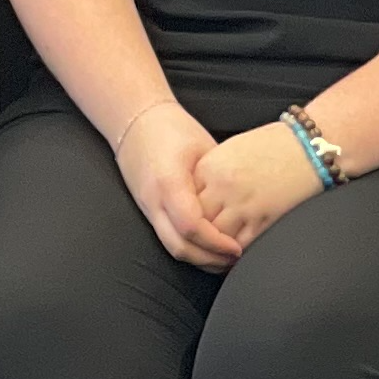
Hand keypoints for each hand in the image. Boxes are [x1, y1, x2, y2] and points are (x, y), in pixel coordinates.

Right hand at [106, 99, 239, 272]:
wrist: (134, 118)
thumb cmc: (170, 127)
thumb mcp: (203, 147)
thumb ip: (218, 180)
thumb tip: (244, 206)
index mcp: (168, 181)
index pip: (191, 227)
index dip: (216, 243)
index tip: (237, 247)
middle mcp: (154, 199)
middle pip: (180, 247)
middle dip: (210, 260)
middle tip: (235, 258)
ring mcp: (147, 207)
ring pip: (172, 248)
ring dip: (199, 259)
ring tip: (223, 258)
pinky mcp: (147, 210)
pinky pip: (167, 238)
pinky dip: (188, 248)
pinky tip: (206, 247)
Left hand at [190, 120, 329, 247]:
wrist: (306, 146)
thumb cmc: (270, 146)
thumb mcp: (229, 151)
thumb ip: (209, 173)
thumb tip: (196, 195)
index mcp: (209, 166)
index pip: (183, 197)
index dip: (182, 210)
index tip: (183, 219)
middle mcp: (222, 187)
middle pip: (195, 219)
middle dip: (195, 231)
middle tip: (194, 241)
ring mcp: (242, 205)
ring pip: (215, 237)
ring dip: (213, 246)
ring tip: (212, 253)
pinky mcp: (263, 220)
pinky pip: (241, 244)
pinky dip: (234, 252)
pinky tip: (232, 254)